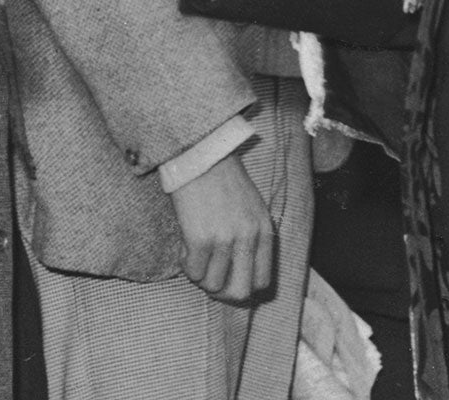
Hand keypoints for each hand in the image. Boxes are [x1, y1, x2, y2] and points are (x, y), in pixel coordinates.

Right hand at [168, 152, 274, 303]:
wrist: (201, 155)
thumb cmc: (224, 178)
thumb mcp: (252, 207)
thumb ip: (252, 237)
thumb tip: (240, 272)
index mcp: (264, 231)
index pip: (262, 281)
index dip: (243, 287)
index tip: (229, 281)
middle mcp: (248, 238)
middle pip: (240, 292)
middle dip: (222, 294)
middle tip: (209, 281)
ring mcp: (224, 240)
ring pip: (212, 285)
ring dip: (200, 276)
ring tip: (195, 255)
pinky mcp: (200, 238)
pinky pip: (193, 272)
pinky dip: (186, 265)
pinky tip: (184, 247)